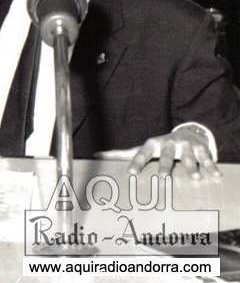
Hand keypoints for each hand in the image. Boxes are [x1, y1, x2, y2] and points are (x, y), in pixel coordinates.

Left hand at [95, 128, 220, 179]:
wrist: (187, 133)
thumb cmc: (160, 146)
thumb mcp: (143, 148)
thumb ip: (122, 153)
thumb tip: (96, 155)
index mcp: (152, 145)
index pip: (142, 154)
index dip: (137, 163)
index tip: (130, 173)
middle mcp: (169, 144)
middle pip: (167, 156)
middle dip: (165, 165)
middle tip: (163, 177)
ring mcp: (186, 146)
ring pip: (189, 157)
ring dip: (192, 167)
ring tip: (194, 177)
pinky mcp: (202, 149)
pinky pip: (207, 159)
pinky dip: (211, 167)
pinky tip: (216, 176)